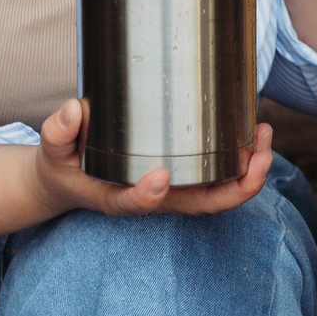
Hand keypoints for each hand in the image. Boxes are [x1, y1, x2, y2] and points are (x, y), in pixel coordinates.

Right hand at [31, 97, 274, 217]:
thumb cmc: (65, 166)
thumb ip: (58, 133)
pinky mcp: (184, 177)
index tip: (158, 177)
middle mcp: (155, 199)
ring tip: (263, 133)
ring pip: (220, 192)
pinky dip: (242, 159)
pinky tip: (252, 130)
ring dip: (249, 170)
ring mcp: (174, 191)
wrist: (71, 181)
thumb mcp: (53, 153)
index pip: (137, 204)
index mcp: (119, 198)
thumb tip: (72, 110)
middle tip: (258, 151)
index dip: (150, 196)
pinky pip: (220, 176)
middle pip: (202, 205)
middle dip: (237, 184)